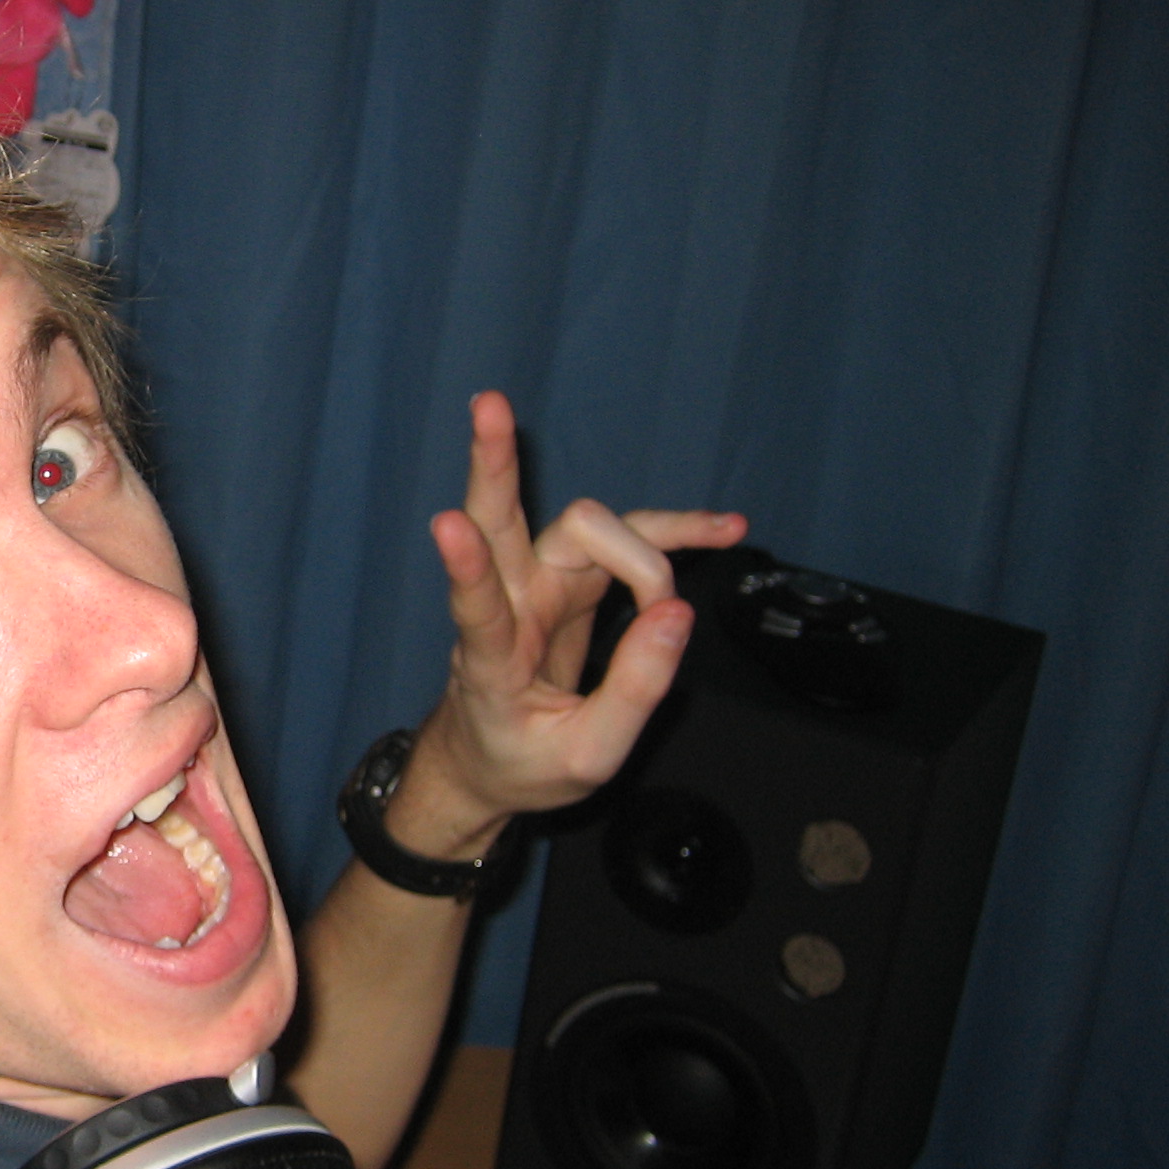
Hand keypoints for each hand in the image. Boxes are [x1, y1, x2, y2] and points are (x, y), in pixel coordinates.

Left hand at [398, 392, 745, 854]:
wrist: (484, 763)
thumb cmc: (523, 762)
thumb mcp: (588, 757)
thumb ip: (634, 692)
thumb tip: (676, 613)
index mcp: (491, 664)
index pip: (478, 611)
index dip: (466, 569)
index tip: (447, 527)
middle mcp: (508, 608)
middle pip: (499, 521)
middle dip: (496, 463)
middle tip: (489, 405)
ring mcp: (534, 586)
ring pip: (578, 525)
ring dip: (647, 528)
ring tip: (720, 531)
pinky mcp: (565, 581)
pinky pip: (619, 544)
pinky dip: (670, 535)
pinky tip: (721, 528)